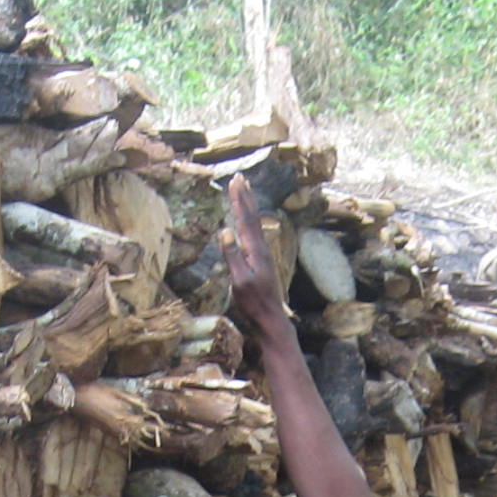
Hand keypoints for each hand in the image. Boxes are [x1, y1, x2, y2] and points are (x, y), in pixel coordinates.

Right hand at [222, 174, 286, 330]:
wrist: (271, 319)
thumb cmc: (253, 303)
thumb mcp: (239, 281)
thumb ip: (232, 255)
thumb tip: (225, 230)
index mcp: (255, 250)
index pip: (245, 219)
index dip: (239, 200)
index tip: (234, 181)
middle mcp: (262, 248)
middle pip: (253, 216)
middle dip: (245, 196)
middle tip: (240, 177)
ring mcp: (263, 255)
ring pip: (256, 224)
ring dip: (249, 206)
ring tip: (245, 192)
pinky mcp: (262, 262)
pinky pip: (255, 234)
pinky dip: (250, 221)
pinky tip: (249, 222)